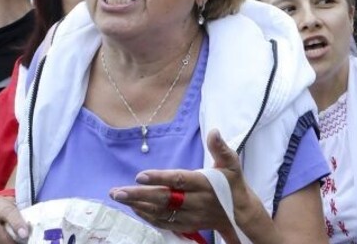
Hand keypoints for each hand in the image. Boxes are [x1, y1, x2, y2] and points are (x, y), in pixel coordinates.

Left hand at [111, 130, 260, 238]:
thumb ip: (220, 148)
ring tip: (118, 197)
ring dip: (138, 206)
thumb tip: (214, 131)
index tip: (140, 176)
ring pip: (161, 213)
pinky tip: (134, 208)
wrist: (240, 214)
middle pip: (164, 199)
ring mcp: (190, 216)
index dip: (160, 179)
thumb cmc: (232, 184)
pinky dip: (148, 217)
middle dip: (139, 196)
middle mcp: (195, 202)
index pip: (179, 180)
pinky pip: (164, 223)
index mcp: (204, 184)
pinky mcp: (187, 224)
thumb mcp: (231, 164)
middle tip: (117, 192)